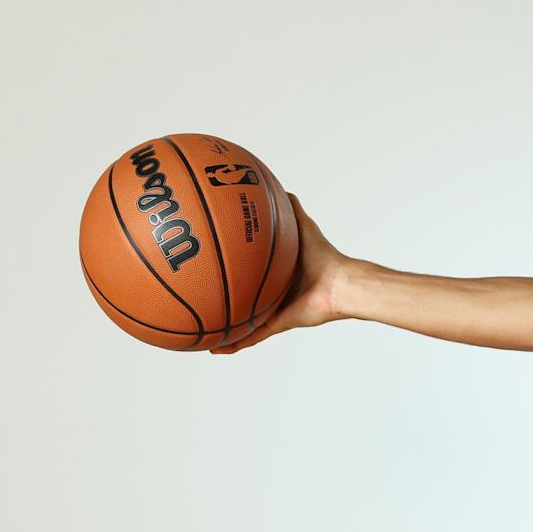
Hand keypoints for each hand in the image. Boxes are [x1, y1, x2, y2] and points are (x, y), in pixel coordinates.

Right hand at [211, 193, 353, 353]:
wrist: (340, 284)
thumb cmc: (323, 254)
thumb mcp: (300, 223)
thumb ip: (288, 205)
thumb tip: (272, 182)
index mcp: (273, 272)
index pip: (244, 269)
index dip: (225, 267)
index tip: (204, 263)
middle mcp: (271, 292)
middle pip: (238, 296)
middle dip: (217, 298)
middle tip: (192, 296)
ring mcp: (273, 310)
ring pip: (240, 322)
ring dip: (220, 328)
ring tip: (196, 333)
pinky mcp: (277, 324)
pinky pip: (252, 337)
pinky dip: (234, 344)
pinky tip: (215, 349)